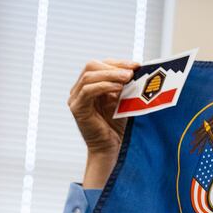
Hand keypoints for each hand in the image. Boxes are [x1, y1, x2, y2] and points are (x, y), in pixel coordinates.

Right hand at [68, 59, 138, 187]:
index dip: (119, 63)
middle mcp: (80, 89)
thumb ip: (126, 86)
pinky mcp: (77, 108)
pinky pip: (88, 90)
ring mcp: (76, 98)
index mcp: (91, 85)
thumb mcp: (124, 101)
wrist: (112, 149)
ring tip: (128, 78)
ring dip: (111, 74)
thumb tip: (137, 70)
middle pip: (92, 65)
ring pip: (89, 75)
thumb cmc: (119, 127)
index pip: (101, 65)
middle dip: (114, 66)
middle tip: (132, 71)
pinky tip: (118, 88)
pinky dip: (104, 86)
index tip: (137, 64)